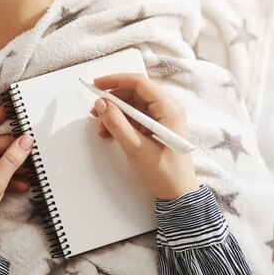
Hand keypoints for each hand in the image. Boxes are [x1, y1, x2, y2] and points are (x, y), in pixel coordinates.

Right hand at [90, 73, 198, 199]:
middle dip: (113, 99)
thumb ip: (116, 123)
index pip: (139, 83)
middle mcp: (168, 108)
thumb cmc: (164, 173)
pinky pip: (136, 116)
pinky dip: (121, 121)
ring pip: (133, 104)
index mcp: (169, 108)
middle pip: (135, 92)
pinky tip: (109, 131)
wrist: (178, 193)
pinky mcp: (157, 126)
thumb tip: (102, 104)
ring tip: (101, 124)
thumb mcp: (135, 147)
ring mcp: (163, 117)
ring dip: (115, 112)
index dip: (115, 81)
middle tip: (95, 109)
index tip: (97, 85)